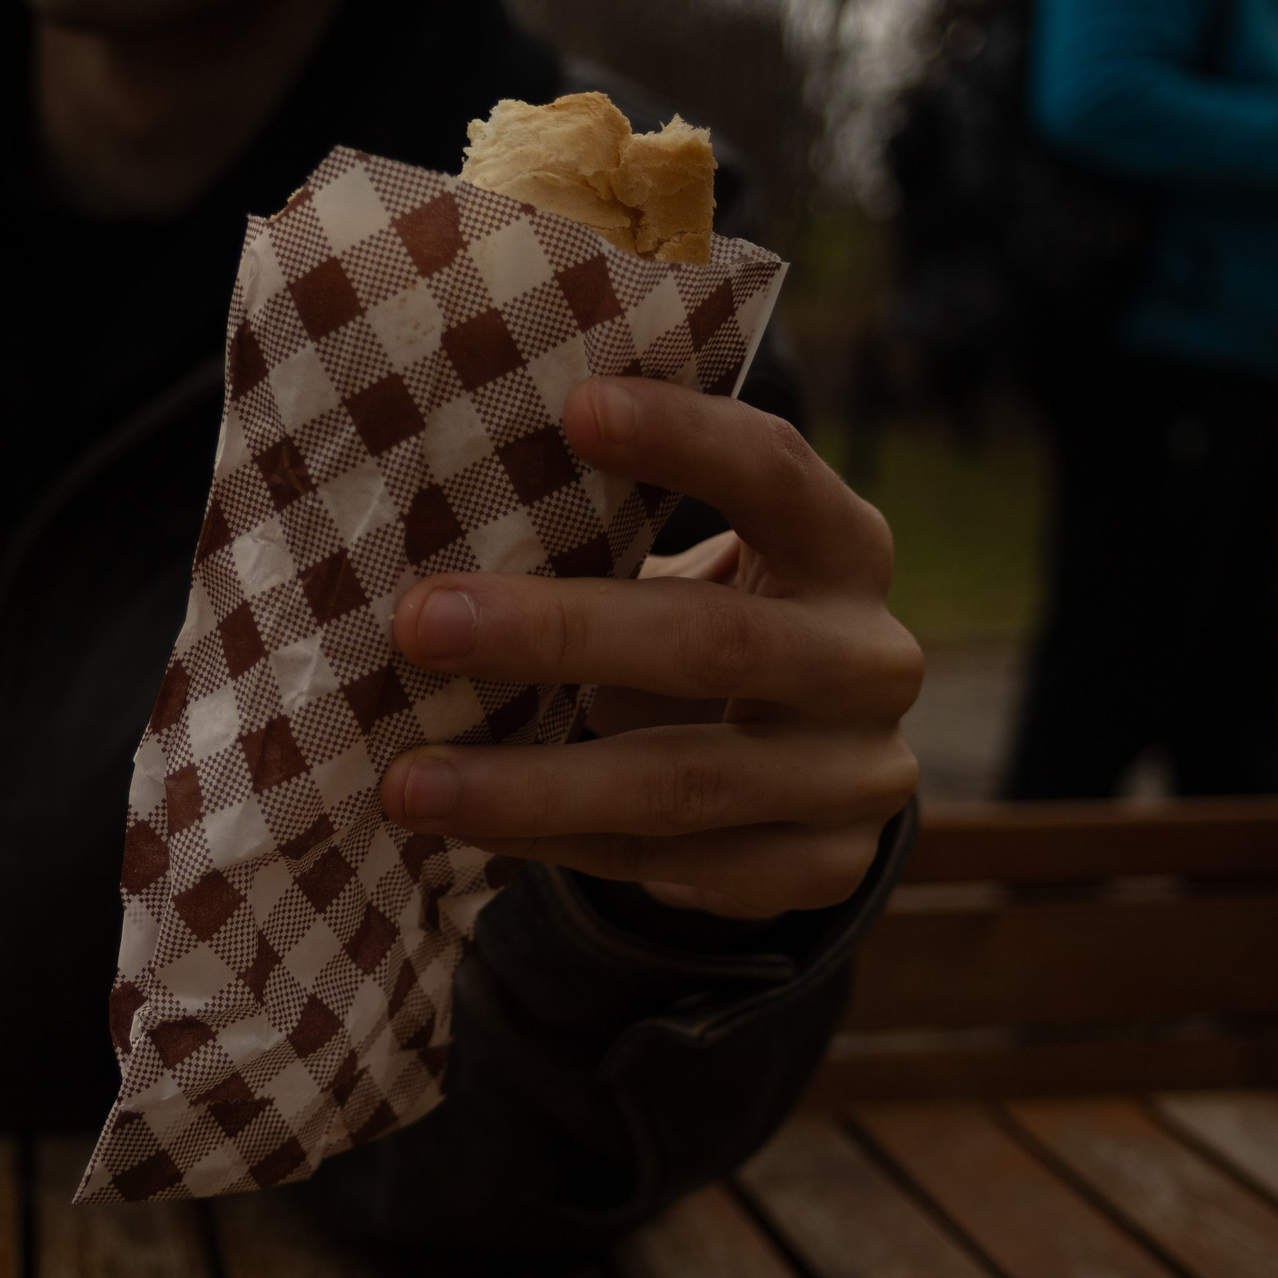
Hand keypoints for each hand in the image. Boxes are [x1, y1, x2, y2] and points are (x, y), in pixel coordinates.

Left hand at [378, 376, 919, 920]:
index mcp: (845, 549)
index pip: (778, 473)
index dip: (687, 440)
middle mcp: (870, 659)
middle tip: (419, 622)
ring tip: (407, 782)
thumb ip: (610, 537)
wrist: (802, 782)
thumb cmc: (702, 634)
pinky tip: (463, 830)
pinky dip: (551, 846)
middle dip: (556, 633)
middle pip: (715, 644)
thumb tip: (430, 504)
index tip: (576, 406)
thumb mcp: (693, 574)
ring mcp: (854, 776)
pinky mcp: (816, 870)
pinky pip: (663, 861)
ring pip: (679, 783)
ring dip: (528, 784)